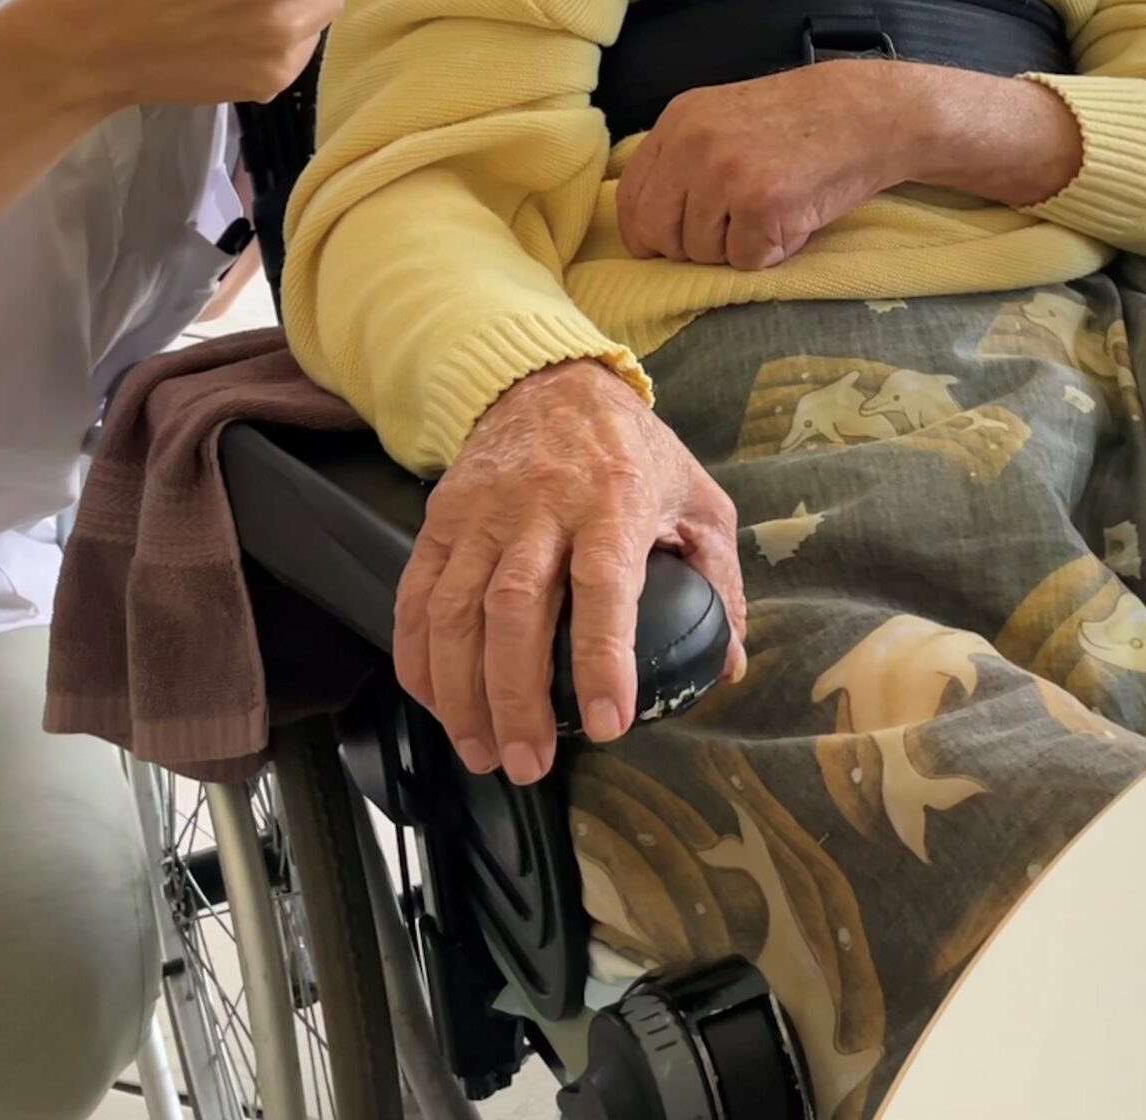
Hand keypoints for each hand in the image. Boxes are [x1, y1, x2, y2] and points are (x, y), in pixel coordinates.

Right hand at [395, 360, 746, 783]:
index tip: (609, 722)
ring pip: (458, 611)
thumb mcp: (697, 497)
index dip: (604, 658)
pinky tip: (435, 703)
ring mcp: (483, 514)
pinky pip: (418, 596)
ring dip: (462, 693)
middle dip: (517, 698)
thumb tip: (727, 662)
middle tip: (530, 763)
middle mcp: (541, 506)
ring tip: (482, 751)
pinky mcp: (441, 520)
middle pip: (516, 611)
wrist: (548, 382)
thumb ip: (718, 578)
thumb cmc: (631, 448)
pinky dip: (418, 658)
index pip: (604, 587)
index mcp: (614, 499)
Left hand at [616, 63, 898, 270]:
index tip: (664, 245)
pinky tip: (793, 218)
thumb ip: (685, 156)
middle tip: (728, 233)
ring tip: (771, 212)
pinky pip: (744, 261)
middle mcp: (693, 144)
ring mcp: (725, 174)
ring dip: (735, 247)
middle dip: (687, 247)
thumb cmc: (804, 122)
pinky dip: (770, 252)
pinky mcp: (760, 206)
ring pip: (700, 252)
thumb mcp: (726, 117)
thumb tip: (650, 223)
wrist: (870, 114)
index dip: (646, 232)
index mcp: (679, 120)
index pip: (631, 196)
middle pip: (656, 232)